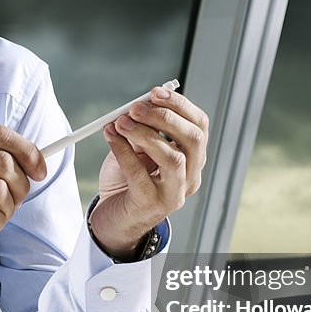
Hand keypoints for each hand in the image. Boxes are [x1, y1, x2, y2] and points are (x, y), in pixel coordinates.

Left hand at [88, 86, 208, 259]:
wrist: (115, 219)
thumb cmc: (128, 181)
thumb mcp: (140, 149)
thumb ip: (144, 128)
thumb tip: (139, 103)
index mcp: (193, 159)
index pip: (200, 126)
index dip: (180, 105)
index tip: (155, 92)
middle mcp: (190, 177)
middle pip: (193, 140)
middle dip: (165, 118)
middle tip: (135, 107)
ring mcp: (174, 194)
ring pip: (172, 159)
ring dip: (145, 134)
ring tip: (121, 122)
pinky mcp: (151, 205)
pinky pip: (139, 174)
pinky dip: (123, 151)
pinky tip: (110, 137)